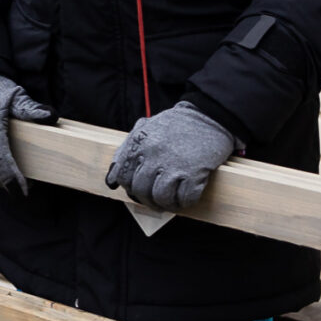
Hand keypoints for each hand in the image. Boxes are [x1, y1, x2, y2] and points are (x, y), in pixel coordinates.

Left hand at [105, 102, 237, 211]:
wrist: (209, 116)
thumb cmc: (176, 125)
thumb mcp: (145, 128)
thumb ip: (126, 150)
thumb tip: (111, 180)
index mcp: (139, 143)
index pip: (123, 176)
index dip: (129, 188)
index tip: (137, 190)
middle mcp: (154, 154)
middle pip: (141, 190)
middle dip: (147, 199)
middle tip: (155, 200)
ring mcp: (174, 164)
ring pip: (161, 198)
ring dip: (166, 204)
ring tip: (171, 200)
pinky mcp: (195, 172)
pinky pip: (185, 198)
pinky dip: (185, 202)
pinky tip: (187, 196)